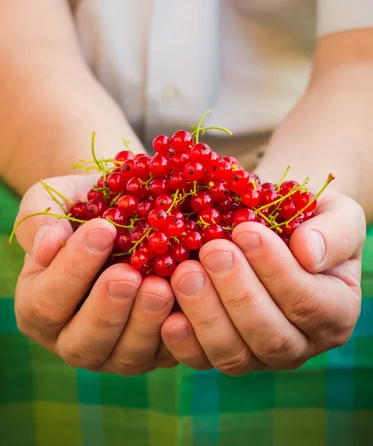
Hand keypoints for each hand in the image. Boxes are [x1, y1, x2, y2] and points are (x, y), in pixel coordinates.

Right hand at [14, 175, 177, 373]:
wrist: (128, 213)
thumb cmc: (84, 206)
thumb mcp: (55, 199)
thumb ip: (41, 219)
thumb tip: (48, 245)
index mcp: (38, 305)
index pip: (45, 302)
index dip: (72, 270)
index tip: (102, 230)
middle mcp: (73, 338)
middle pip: (83, 343)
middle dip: (107, 309)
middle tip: (129, 274)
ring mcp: (116, 351)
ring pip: (127, 356)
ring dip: (145, 323)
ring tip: (161, 286)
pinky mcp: (156, 352)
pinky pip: (168, 354)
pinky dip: (181, 335)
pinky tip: (189, 306)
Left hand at [161, 191, 364, 373]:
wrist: (276, 226)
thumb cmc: (308, 218)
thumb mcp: (336, 214)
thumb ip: (334, 233)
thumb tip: (308, 254)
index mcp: (336, 309)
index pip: (308, 302)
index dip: (276, 270)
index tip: (246, 231)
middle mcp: (301, 342)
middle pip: (270, 335)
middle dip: (237, 292)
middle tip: (212, 250)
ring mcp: (259, 354)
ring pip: (234, 354)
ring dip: (206, 314)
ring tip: (184, 272)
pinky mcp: (222, 353)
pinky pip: (202, 359)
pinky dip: (182, 341)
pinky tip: (168, 313)